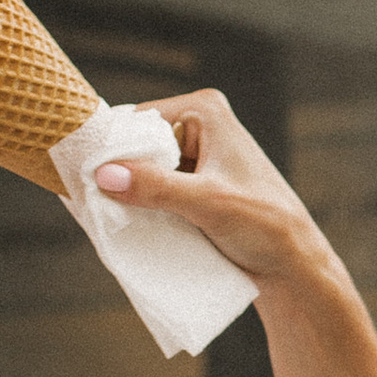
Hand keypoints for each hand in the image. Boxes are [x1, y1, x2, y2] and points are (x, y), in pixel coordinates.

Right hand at [89, 88, 332, 289]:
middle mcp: (200, 125)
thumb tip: (105, 174)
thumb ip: (157, 187)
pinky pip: (153, 188)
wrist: (292, 265)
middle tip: (89, 199)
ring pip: (142, 169)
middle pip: (138, 144)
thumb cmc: (265, 225)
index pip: (139, 120)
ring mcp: (197, 155)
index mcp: (206, 111)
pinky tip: (123, 221)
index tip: (84, 177)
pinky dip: (140, 203)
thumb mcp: (207, 203)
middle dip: (118, 171)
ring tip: (104, 214)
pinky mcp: (194, 184)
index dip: (112, 148)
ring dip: (127, 192)